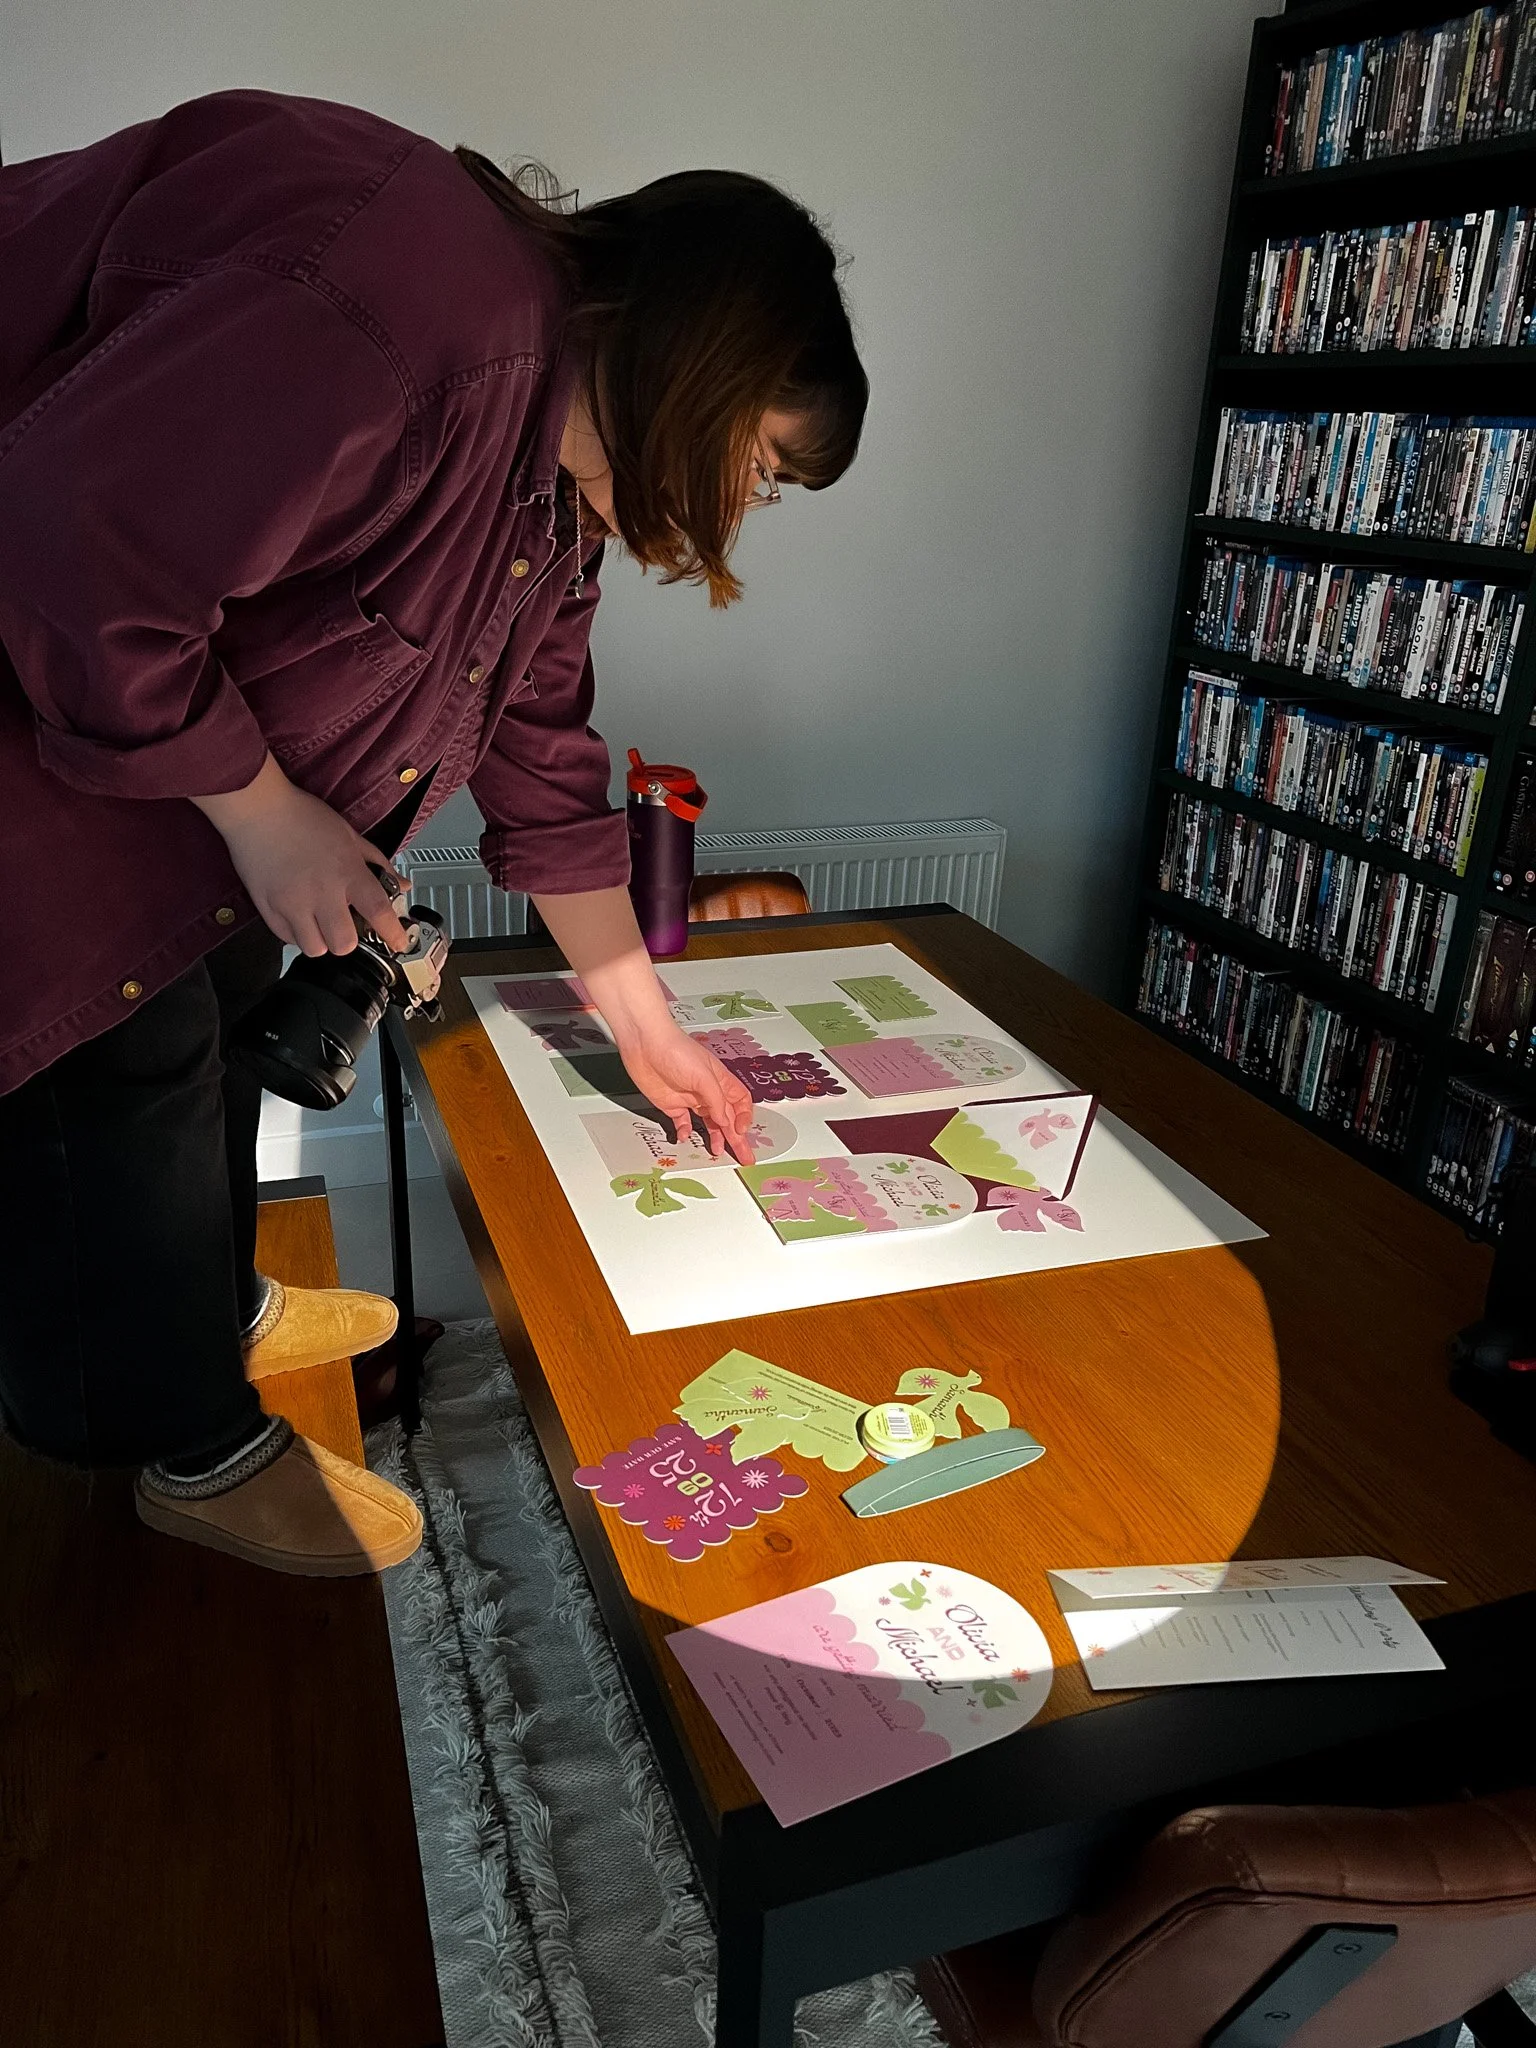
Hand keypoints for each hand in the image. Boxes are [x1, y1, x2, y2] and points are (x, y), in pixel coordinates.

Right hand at [191, 753, 408, 956]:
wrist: (257, 808)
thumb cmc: (302, 817)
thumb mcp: (349, 834)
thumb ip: (377, 863)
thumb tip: (402, 885)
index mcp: (347, 872)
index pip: (378, 911)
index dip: (393, 934)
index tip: (399, 943)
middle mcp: (321, 892)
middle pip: (343, 944)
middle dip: (348, 940)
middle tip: (345, 925)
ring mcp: (291, 903)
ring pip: (313, 948)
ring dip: (320, 940)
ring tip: (318, 922)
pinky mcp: (266, 908)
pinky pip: (286, 939)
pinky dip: (296, 934)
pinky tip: (298, 916)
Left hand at [616, 1022, 757, 1163]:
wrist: (644, 1043)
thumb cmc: (676, 1050)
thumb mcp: (704, 1076)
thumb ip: (716, 1101)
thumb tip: (726, 1122)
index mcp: (720, 1081)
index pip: (740, 1103)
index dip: (744, 1118)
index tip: (741, 1132)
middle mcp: (707, 1091)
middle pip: (728, 1118)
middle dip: (737, 1137)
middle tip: (745, 1156)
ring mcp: (690, 1099)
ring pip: (708, 1123)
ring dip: (715, 1137)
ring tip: (717, 1152)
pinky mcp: (671, 1104)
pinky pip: (683, 1122)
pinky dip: (686, 1132)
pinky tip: (686, 1138)